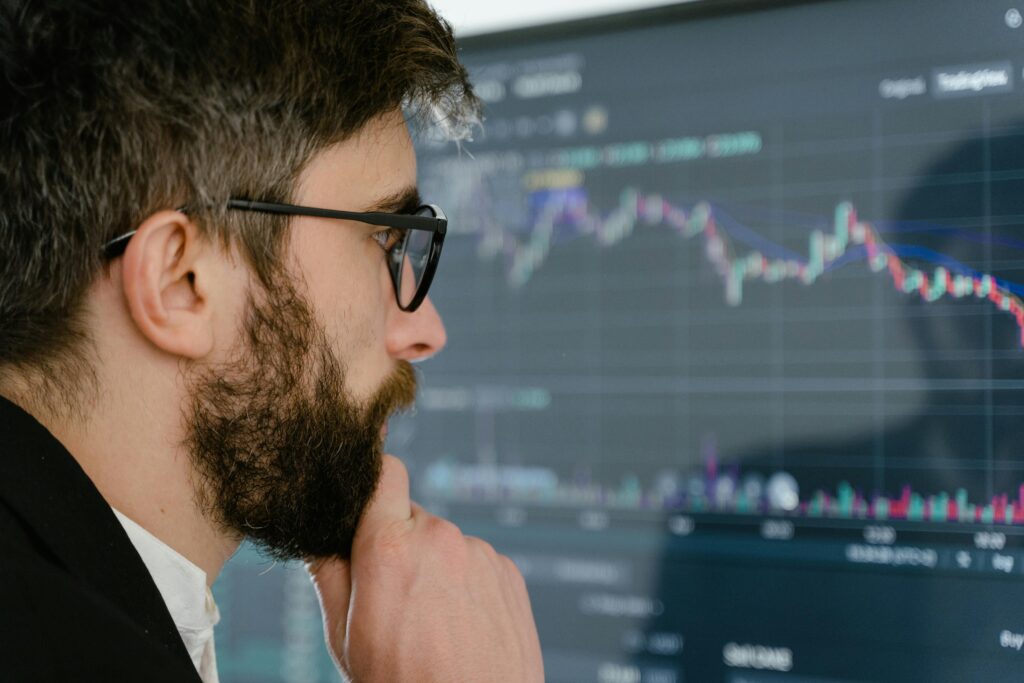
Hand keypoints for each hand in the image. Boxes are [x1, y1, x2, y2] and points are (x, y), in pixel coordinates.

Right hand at [307, 454, 543, 681]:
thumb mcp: (345, 638)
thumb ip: (327, 575)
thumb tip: (315, 537)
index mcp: (390, 547)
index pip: (385, 473)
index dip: (373, 484)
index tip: (366, 506)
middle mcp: (441, 538)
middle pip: (411, 517)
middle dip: (399, 544)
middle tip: (392, 598)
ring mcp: (481, 555)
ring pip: (445, 544)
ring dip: (434, 568)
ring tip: (430, 623)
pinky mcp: (510, 573)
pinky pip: (477, 565)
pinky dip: (466, 586)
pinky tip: (459, 627)